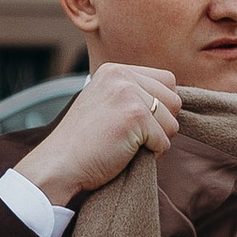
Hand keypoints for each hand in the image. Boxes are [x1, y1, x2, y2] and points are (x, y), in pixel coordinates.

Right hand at [18, 65, 180, 205]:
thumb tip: (176, 101)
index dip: (160, 108)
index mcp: (114, 70)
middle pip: (174, 100)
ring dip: (156, 141)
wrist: (59, 165)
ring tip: (127, 145)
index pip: (167, 81)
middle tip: (131, 137)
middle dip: (161, 125)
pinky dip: (151, 155)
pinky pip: (164, 142)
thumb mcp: (105, 103)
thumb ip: (133, 94)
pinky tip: (125, 154)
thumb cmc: (84, 143)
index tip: (136, 124)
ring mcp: (128, 93)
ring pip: (172, 122)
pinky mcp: (135, 115)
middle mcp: (121, 75)